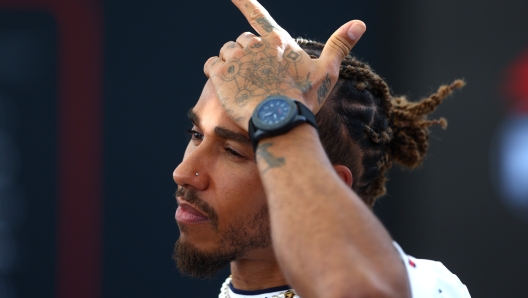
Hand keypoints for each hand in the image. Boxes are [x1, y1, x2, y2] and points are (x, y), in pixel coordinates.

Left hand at [204, 0, 365, 130]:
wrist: (280, 122)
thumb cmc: (303, 99)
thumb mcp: (326, 72)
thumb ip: (339, 45)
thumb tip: (360, 23)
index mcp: (278, 40)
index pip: (257, 14)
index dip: (243, 1)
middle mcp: (255, 44)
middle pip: (243, 40)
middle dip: (247, 54)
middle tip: (257, 77)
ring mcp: (237, 58)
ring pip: (227, 51)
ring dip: (232, 63)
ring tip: (244, 84)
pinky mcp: (221, 74)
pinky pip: (211, 65)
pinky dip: (216, 72)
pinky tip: (228, 86)